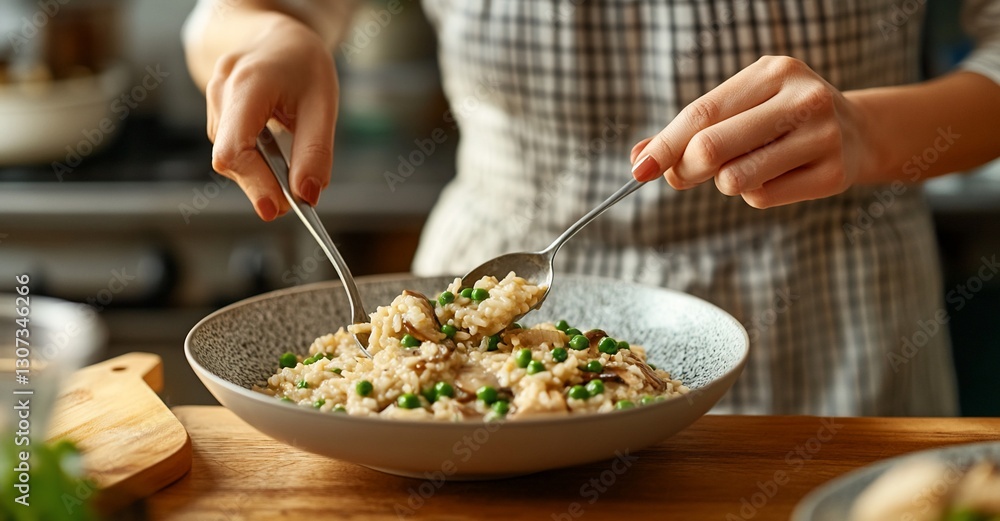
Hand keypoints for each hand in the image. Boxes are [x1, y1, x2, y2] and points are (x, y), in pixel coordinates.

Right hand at [205, 15, 336, 220]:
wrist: (276, 37)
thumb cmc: (301, 63)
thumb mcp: (322, 104)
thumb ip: (315, 151)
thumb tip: (306, 195)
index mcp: (247, 85)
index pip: (234, 149)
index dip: (254, 184)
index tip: (278, 208)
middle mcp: (221, 92)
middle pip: (229, 158)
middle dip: (261, 183)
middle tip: (295, 199)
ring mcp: (212, 102)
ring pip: (230, 157)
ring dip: (260, 172)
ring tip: (289, 162)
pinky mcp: (215, 114)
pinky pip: (231, 148)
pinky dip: (254, 161)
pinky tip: (273, 152)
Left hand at [629, 56, 874, 207]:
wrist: (858, 131)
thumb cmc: (780, 118)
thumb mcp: (740, 107)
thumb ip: (688, 131)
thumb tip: (638, 158)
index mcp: (773, 72)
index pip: (701, 113)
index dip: (664, 144)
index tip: (638, 170)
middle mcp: (801, 99)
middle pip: (713, 148)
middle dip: (686, 170)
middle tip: (683, 176)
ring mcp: (823, 136)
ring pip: (736, 179)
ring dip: (725, 182)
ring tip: (745, 167)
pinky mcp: (833, 174)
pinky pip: (762, 198)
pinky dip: (755, 195)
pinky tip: (775, 177)